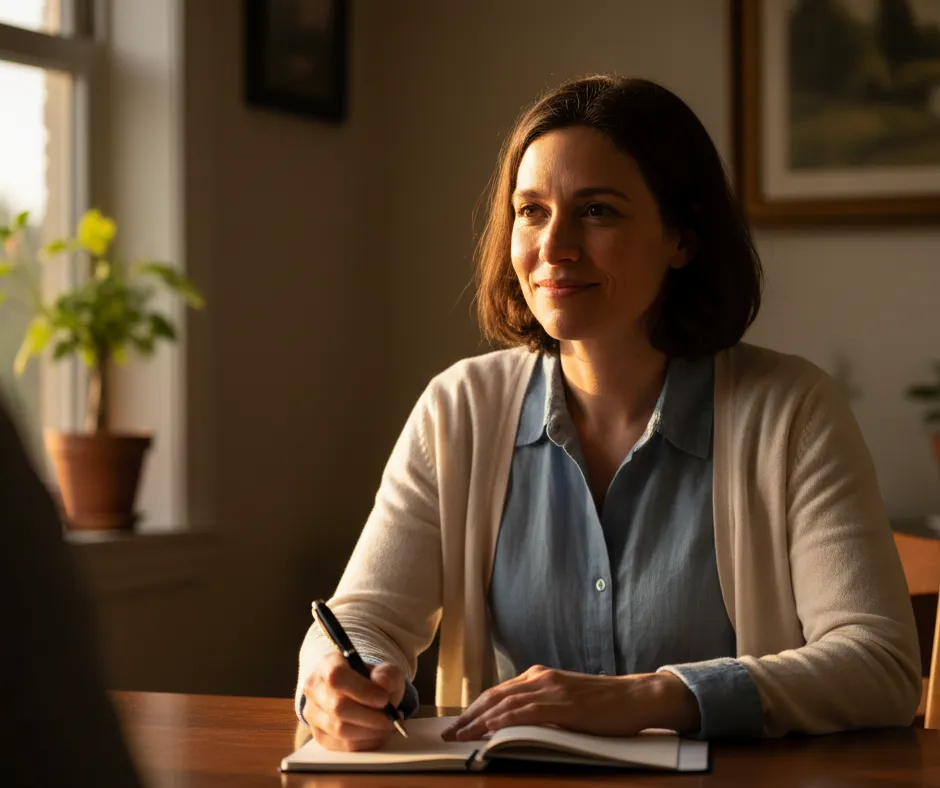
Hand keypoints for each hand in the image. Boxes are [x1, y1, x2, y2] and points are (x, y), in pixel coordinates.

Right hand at [302, 652, 405, 751]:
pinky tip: (379, 735)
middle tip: (391, 718)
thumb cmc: (373, 681)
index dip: (362, 690)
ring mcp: (313, 714)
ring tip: (388, 726)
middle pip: (337, 707)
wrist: (362, 695)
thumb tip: (383, 686)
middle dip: (370, 717)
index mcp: (328, 664)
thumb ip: (387, 675)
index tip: (384, 699)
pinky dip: (365, 743)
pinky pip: (342, 745)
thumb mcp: (385, 671)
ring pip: (339, 729)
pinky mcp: (319, 735)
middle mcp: (314, 688)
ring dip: (370, 732)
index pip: (336, 676)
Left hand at [440, 665, 699, 740]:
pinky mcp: (560, 703)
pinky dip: (501, 721)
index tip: (458, 722)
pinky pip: (523, 713)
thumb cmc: (605, 703)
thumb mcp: (567, 699)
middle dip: (468, 714)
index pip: (499, 691)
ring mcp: (550, 688)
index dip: (475, 707)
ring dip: (477, 721)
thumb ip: (543, 704)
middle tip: (449, 732)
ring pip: (503, 703)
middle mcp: (540, 677)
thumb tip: (517, 723)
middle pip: (494, 695)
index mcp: (540, 676)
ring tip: (460, 736)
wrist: (636, 696)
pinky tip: (488, 730)